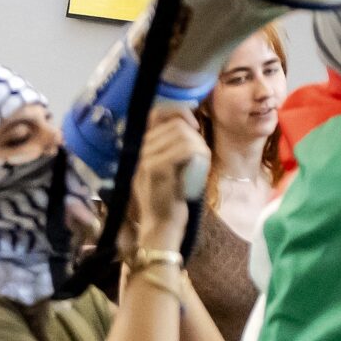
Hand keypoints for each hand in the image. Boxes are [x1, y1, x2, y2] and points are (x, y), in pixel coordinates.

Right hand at [126, 104, 206, 253]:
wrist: (159, 230)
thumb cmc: (167, 203)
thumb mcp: (166, 171)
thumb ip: (169, 150)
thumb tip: (187, 126)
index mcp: (139, 150)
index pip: (156, 114)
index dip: (177, 111)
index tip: (193, 124)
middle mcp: (139, 151)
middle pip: (174, 123)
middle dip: (194, 133)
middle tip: (200, 153)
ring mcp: (146, 159)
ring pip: (182, 134)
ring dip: (199, 145)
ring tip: (200, 162)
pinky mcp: (157, 169)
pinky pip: (186, 149)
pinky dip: (200, 154)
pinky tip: (201, 166)